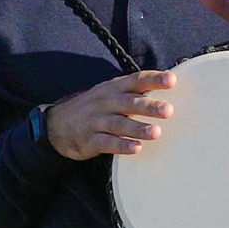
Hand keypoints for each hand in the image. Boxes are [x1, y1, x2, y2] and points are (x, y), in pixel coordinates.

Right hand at [44, 71, 174, 160]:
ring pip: (120, 124)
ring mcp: (97, 121)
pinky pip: (107, 143)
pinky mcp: (90, 140)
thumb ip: (135, 91)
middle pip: (130, 103)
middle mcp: (107, 102)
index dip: (154, 79)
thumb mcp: (110, 92)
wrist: (56, 124)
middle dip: (149, 106)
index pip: (136, 80)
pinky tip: (136, 148)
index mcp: (114, 88)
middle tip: (168, 110)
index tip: (172, 80)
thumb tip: (170, 85)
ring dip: (138, 128)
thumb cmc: (95, 107)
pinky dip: (121, 146)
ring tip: (156, 132)